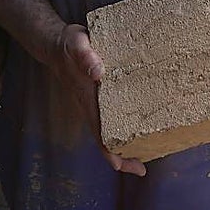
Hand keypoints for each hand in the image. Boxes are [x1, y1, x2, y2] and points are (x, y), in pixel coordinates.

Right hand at [52, 23, 146, 175]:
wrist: (58, 42)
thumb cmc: (69, 45)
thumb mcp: (77, 45)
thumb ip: (86, 57)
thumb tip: (98, 71)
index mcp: (88, 101)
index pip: (100, 136)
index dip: (113, 155)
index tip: (131, 167)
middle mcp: (93, 106)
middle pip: (109, 139)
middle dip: (125, 154)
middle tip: (145, 164)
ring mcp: (97, 101)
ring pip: (113, 128)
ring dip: (128, 139)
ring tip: (151, 143)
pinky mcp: (103, 91)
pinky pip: (117, 110)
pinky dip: (129, 118)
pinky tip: (146, 113)